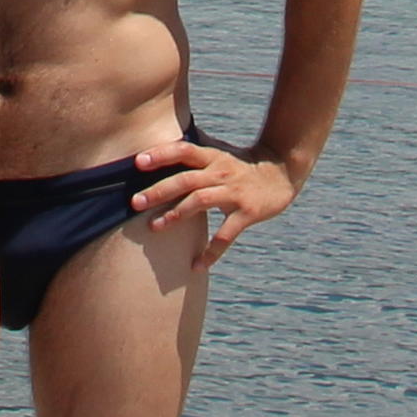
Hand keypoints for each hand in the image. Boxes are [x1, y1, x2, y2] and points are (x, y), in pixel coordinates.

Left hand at [129, 139, 299, 265]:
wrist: (282, 173)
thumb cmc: (243, 165)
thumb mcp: (220, 153)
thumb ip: (194, 154)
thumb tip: (159, 150)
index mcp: (213, 157)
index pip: (184, 151)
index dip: (161, 154)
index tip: (138, 162)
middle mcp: (221, 172)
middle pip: (186, 179)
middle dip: (159, 190)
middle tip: (135, 202)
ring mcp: (234, 193)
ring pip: (200, 202)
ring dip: (175, 214)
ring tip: (153, 227)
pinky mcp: (247, 213)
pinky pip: (226, 236)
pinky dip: (211, 252)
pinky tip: (197, 266)